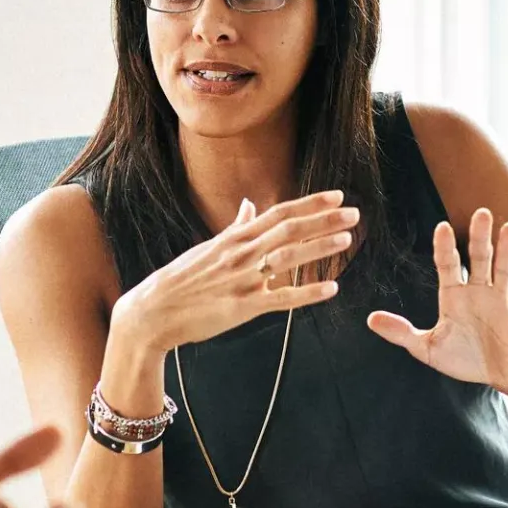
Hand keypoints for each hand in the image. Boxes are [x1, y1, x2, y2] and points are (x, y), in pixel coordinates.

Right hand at [112, 190, 355, 352]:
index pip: (278, 213)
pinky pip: (281, 299)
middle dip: (323, 221)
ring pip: (287, 259)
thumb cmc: (183, 279)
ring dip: (318, 249)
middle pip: (288, 231)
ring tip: (346, 240)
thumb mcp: (208, 247)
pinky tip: (331, 290)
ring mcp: (242, 280)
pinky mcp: (242, 308)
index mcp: (235, 238)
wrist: (154, 311)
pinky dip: (307, 294)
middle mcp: (241, 254)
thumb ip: (236, 227)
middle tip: (354, 213)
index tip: (336, 196)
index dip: (309, 204)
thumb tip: (250, 204)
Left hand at [367, 208, 507, 393]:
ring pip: (505, 273)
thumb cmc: (464, 358)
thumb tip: (370, 320)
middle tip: (481, 211)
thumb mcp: (426, 348)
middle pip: (479, 260)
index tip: (442, 226)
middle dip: (480, 237)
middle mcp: (479, 294)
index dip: (445, 247)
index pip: (448, 265)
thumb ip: (401, 333)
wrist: (496, 377)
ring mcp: (501, 307)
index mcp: (455, 296)